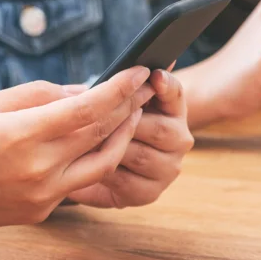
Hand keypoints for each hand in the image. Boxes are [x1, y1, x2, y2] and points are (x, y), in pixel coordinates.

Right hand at [0, 67, 151, 230]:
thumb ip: (39, 95)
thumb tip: (83, 91)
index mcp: (24, 135)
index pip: (88, 108)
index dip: (119, 88)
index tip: (138, 71)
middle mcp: (39, 169)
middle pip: (101, 135)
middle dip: (128, 108)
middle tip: (145, 88)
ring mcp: (43, 195)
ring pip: (102, 165)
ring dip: (121, 138)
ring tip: (130, 116)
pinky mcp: (41, 212)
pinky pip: (78, 183)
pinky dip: (92, 160)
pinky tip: (96, 142)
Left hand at [69, 69, 192, 207]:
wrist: (99, 163)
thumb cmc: (108, 123)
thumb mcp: (114, 101)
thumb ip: (126, 85)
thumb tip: (146, 66)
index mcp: (174, 111)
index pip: (175, 94)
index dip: (166, 85)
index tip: (153, 76)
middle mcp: (179, 140)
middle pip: (158, 129)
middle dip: (124, 122)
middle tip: (94, 116)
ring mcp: (167, 169)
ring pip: (139, 155)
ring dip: (109, 147)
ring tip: (81, 140)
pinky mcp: (149, 193)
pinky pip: (124, 180)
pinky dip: (102, 171)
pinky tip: (83, 163)